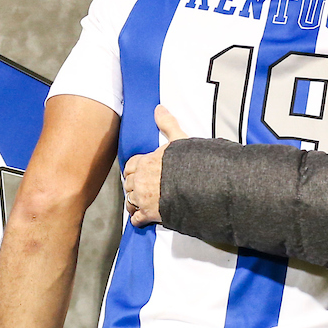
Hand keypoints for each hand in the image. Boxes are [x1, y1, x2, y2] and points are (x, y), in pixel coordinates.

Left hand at [123, 105, 187, 226]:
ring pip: (130, 201)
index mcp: (145, 162)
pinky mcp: (150, 214)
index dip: (133, 170)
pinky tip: (141, 219)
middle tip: (139, 190)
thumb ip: (168, 124)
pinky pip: (136, 219)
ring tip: (140, 205)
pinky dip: (138, 220)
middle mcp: (141, 180)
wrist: (199, 186)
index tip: (137, 173)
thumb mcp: (180, 139)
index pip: (129, 166)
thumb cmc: (189, 163)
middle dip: (133, 187)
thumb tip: (159, 108)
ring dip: (133, 203)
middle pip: (128, 184)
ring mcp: (144, 198)